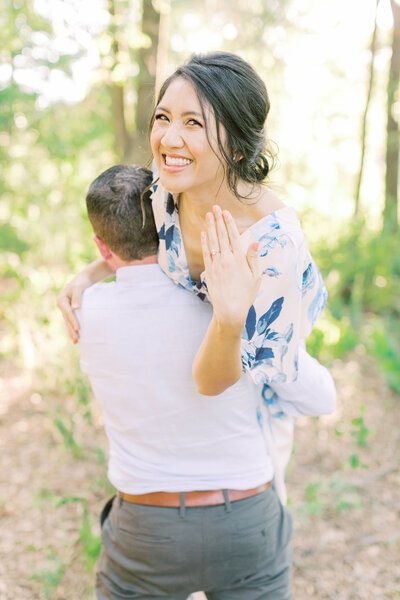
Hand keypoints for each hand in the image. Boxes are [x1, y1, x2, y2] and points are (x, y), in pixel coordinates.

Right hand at [57, 273, 91, 342]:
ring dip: (71, 331)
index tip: (78, 329)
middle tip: (76, 339)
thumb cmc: (81, 283)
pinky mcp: (69, 311)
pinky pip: (70, 321)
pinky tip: (76, 337)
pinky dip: (72, 328)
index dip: (73, 321)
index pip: (68, 312)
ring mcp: (64, 309)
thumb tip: (75, 308)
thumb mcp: (79, 288)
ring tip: (76, 341)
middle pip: (67, 319)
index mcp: (61, 300)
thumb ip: (77, 297)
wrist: (81, 280)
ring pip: (67, 322)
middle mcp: (61, 305)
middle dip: (71, 329)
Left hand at [201, 205, 260, 330]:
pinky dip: (205, 242)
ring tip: (209, 215)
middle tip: (216, 207)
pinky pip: (206, 253)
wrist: (230, 310)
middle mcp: (227, 260)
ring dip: (211, 227)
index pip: (234, 237)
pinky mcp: (210, 271)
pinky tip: (204, 233)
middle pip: (222, 236)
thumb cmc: (246, 295)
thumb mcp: (255, 277)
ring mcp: (216, 265)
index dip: (230, 224)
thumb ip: (253, 258)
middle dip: (219, 220)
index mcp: (239, 260)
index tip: (226, 213)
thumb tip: (254, 242)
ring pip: (213, 242)